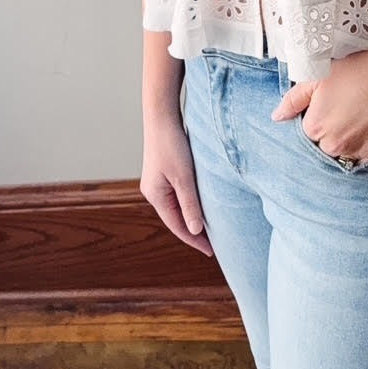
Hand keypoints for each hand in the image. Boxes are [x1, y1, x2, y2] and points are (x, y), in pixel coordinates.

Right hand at [140, 113, 213, 257]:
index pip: (177, 226)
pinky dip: (189, 204)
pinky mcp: (163, 173)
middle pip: (175, 219)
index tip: (211, 251)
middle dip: (193, 232)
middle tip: (214, 244)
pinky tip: (201, 205)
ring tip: (209, 229)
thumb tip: (194, 231)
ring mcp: (157, 182)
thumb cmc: (172, 144)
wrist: (161, 116)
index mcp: (155, 196)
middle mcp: (153, 192)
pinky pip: (177, 196)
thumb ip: (190, 204)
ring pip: (177, 207)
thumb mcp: (184, 177)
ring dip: (192, 218)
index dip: (194, 240)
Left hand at [271, 48, 367, 163]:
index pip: (309, 132)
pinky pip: (365, 158)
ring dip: (348, 141)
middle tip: (347, 110)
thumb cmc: (356, 71)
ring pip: (345, 153)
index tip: (330, 105)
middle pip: (325, 145)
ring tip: (360, 118)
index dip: (319, 117)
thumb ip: (293, 99)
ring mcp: (355, 151)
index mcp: (314, 127)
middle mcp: (332, 145)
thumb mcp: (317, 77)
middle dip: (332, 132)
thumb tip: (277, 117)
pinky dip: (365, 147)